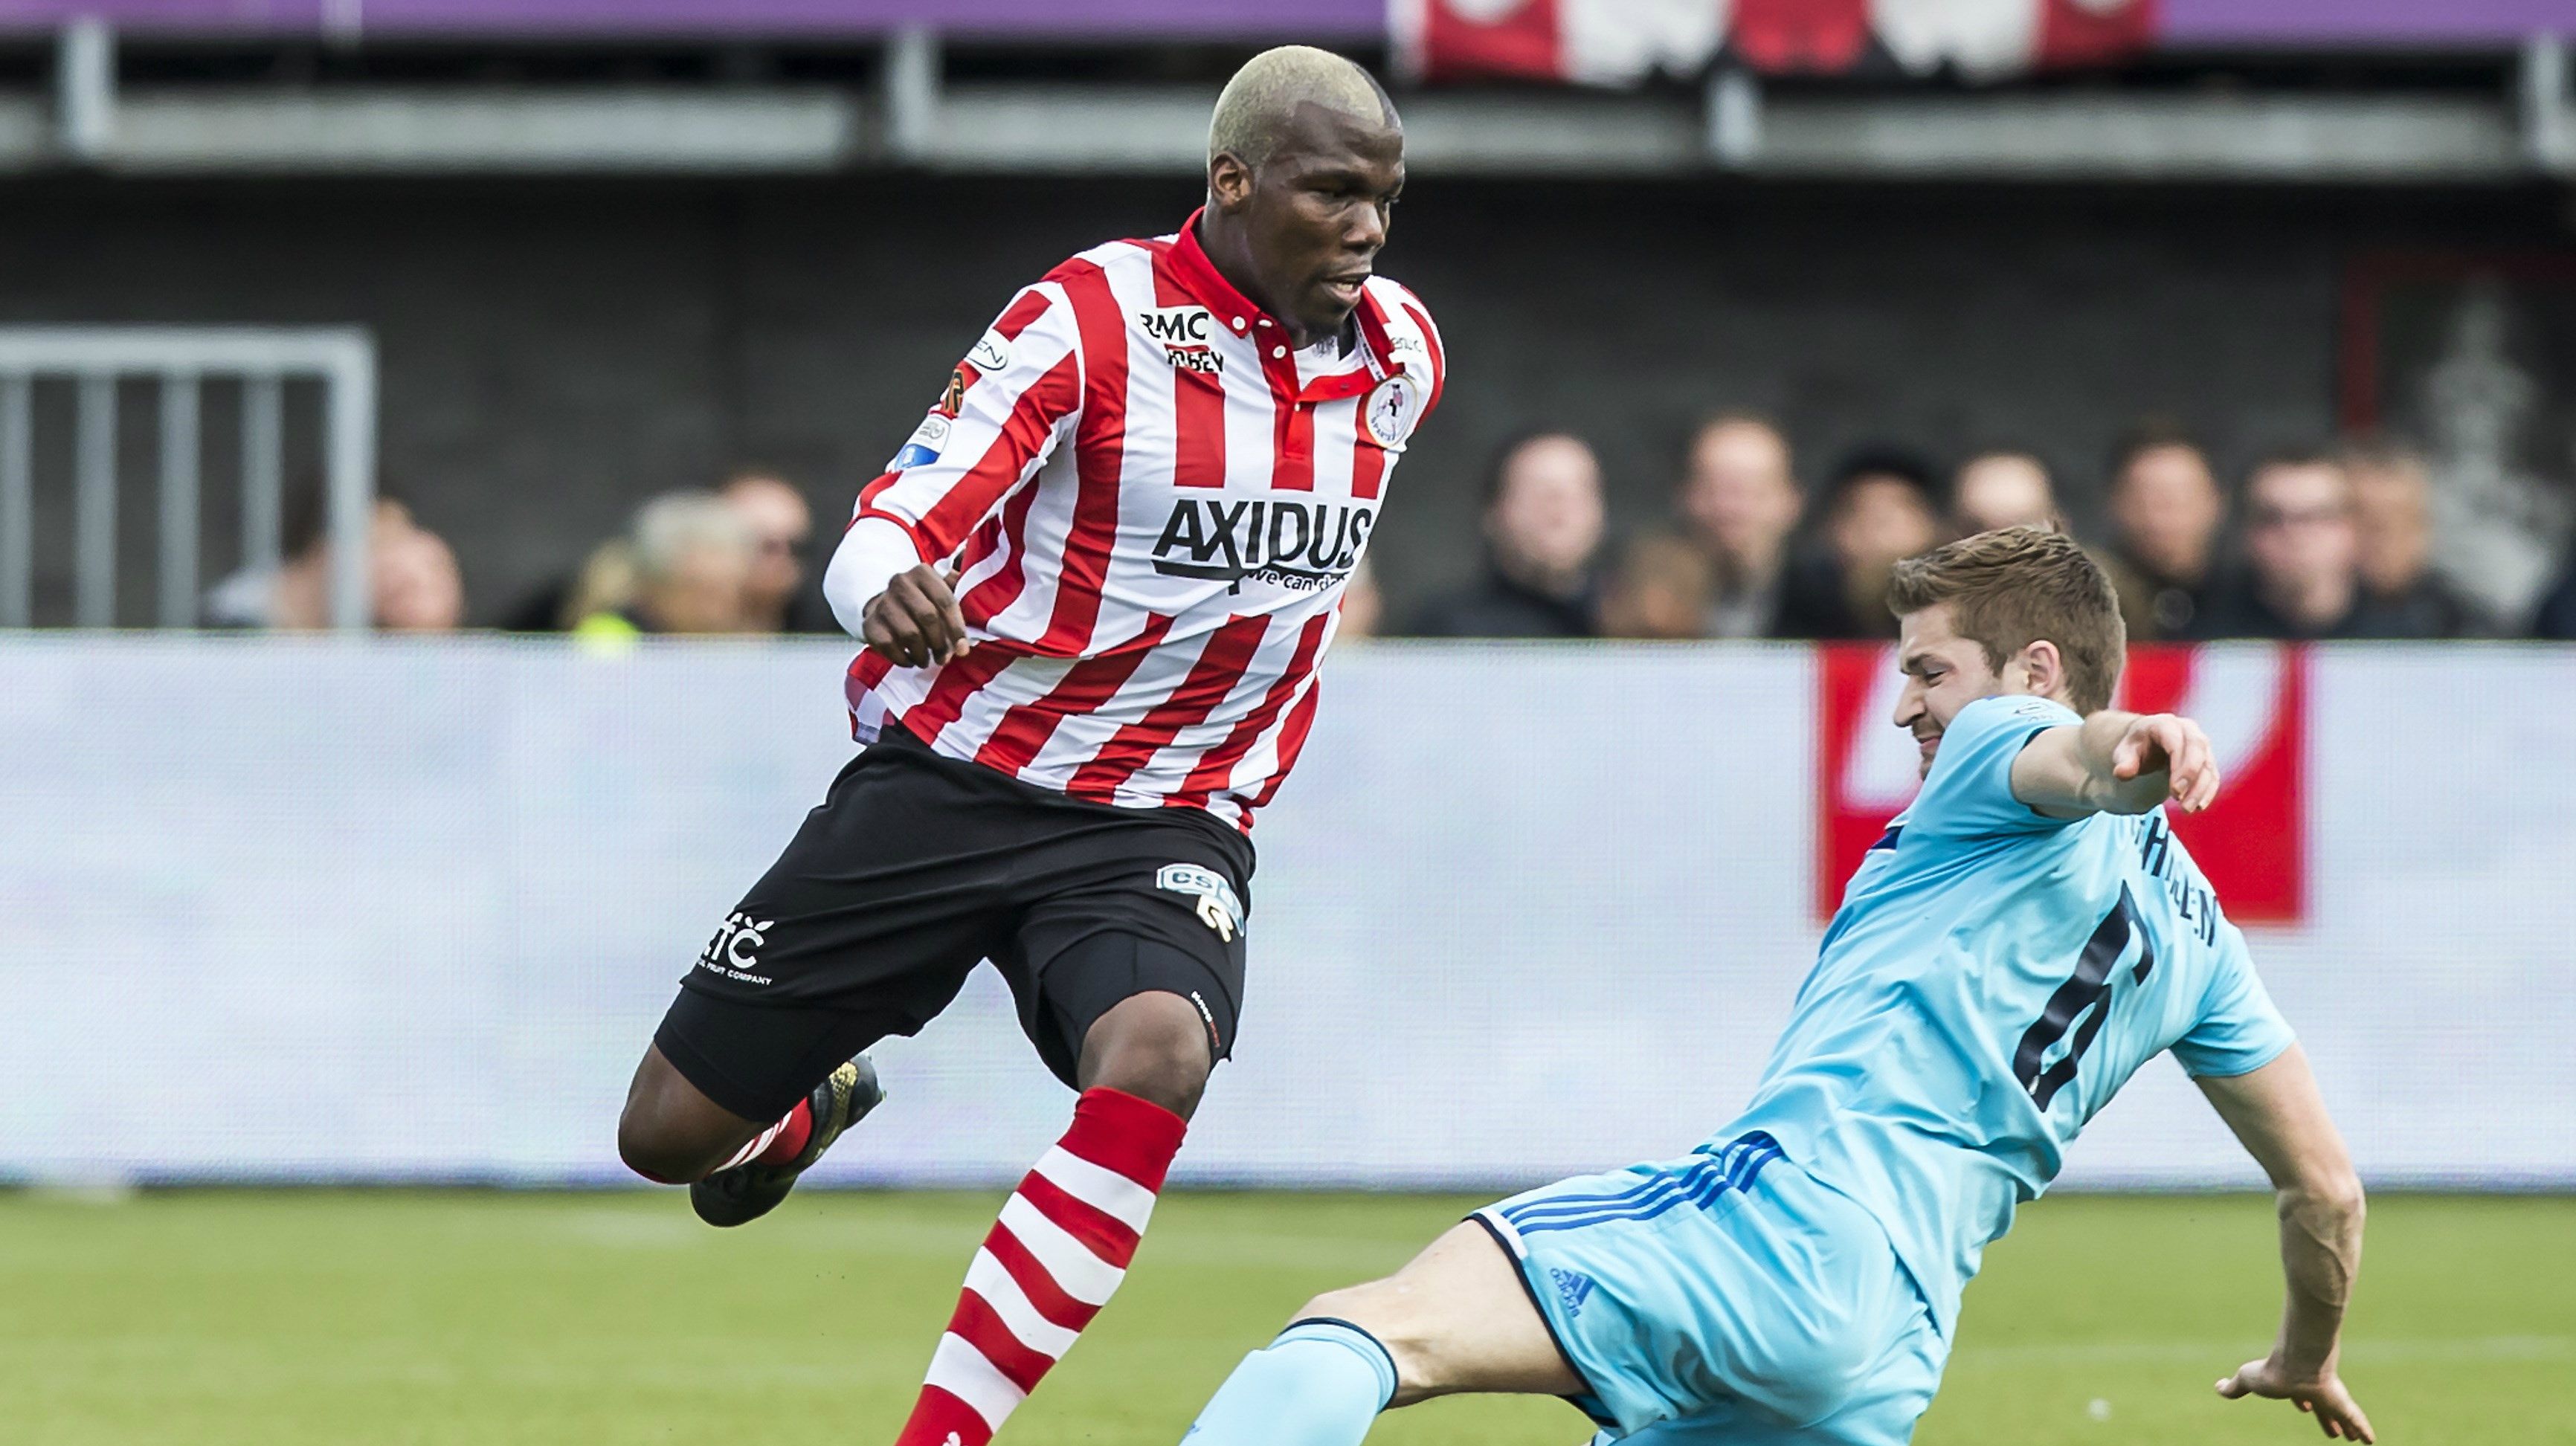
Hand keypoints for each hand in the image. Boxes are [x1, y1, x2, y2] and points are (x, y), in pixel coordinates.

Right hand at [862, 565, 970, 667]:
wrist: (882, 604)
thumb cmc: (921, 601)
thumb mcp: (941, 591)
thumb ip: (960, 595)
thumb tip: (983, 600)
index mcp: (922, 573)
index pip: (945, 601)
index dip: (957, 628)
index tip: (963, 649)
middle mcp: (900, 583)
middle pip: (928, 617)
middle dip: (940, 643)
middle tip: (944, 658)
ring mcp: (882, 603)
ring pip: (909, 634)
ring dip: (923, 653)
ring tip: (927, 660)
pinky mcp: (869, 623)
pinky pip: (889, 646)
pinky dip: (903, 658)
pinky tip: (910, 660)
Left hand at [2113, 712, 2219, 812]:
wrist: (2147, 742)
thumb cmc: (2136, 747)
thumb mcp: (2124, 752)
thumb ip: (2124, 761)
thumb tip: (2122, 772)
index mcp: (2165, 724)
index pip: (2177, 743)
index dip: (2180, 767)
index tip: (2175, 792)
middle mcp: (2187, 730)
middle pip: (2198, 750)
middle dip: (2192, 777)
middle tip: (2181, 801)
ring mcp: (2200, 744)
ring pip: (2208, 765)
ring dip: (2201, 789)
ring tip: (2187, 809)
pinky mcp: (2207, 759)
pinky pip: (2212, 775)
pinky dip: (2208, 791)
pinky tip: (2199, 806)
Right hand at [2217, 1356, 2374, 1442]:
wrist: (2296, 1362)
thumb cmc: (2272, 1370)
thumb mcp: (2247, 1380)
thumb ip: (2234, 1387)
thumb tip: (2218, 1387)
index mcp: (2293, 1383)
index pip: (2299, 1395)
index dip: (2302, 1403)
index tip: (2305, 1408)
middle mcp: (2314, 1389)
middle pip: (2323, 1408)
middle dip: (2326, 1419)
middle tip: (2334, 1432)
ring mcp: (2330, 1395)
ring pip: (2341, 1415)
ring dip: (2348, 1427)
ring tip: (2355, 1439)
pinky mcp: (2341, 1401)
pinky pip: (2355, 1418)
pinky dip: (2363, 1429)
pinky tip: (2370, 1442)